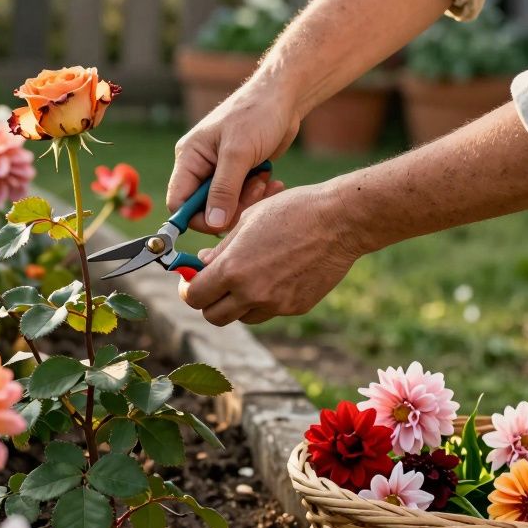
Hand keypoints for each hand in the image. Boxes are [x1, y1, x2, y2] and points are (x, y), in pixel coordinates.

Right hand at [167, 81, 296, 232]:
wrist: (283, 97)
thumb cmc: (257, 114)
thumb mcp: (239, 152)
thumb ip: (224, 190)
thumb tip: (213, 223)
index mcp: (189, 158)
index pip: (178, 202)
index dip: (197, 218)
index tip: (222, 222)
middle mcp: (201, 166)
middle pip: (205, 208)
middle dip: (231, 208)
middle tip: (255, 191)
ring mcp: (220, 171)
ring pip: (227, 206)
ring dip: (248, 200)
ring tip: (265, 181)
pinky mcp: (240, 173)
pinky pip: (243, 197)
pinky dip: (258, 194)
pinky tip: (272, 181)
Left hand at [180, 181, 366, 325]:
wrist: (338, 221)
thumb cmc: (290, 211)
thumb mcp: (246, 221)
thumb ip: (220, 250)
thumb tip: (201, 264)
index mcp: (233, 269)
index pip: (194, 296)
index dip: (188, 289)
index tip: (192, 280)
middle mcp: (251, 293)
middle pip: (213, 316)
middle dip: (209, 301)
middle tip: (214, 284)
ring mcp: (276, 304)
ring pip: (241, 317)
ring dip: (236, 303)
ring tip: (246, 277)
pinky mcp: (296, 307)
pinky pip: (269, 311)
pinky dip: (263, 300)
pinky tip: (274, 275)